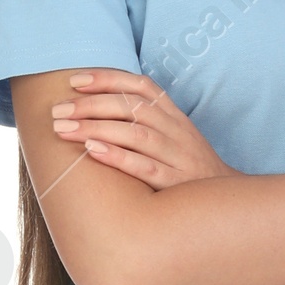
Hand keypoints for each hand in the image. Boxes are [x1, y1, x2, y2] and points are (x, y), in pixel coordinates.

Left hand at [50, 69, 231, 189]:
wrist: (226, 206)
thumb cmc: (189, 170)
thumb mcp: (174, 137)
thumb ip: (145, 120)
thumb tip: (98, 106)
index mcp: (175, 117)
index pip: (141, 86)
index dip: (108, 79)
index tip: (75, 81)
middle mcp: (177, 132)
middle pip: (132, 107)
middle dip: (91, 105)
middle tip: (58, 110)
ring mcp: (178, 157)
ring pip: (136, 134)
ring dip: (96, 128)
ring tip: (63, 129)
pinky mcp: (176, 185)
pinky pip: (145, 167)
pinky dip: (118, 157)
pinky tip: (92, 152)